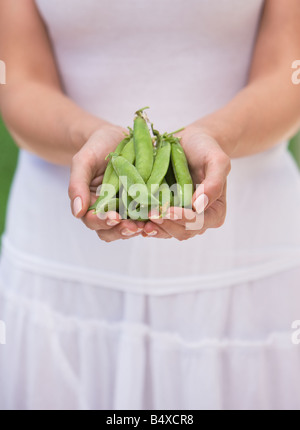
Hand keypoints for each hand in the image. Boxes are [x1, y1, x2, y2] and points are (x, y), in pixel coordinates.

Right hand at [68, 124, 144, 241]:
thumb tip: (77, 212)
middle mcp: (107, 210)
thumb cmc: (96, 148)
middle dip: (121, 231)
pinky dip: (150, 220)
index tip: (113, 217)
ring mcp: (125, 209)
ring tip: (147, 225)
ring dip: (137, 229)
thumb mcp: (83, 161)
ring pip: (128, 228)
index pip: (93, 221)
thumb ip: (77, 185)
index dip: (102, 222)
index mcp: (90, 204)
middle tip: (133, 226)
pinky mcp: (141, 204)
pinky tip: (158, 216)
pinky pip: (145, 218)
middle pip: (110, 231)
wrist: (116, 137)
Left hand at [145, 126, 230, 239]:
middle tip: (150, 214)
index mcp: (215, 212)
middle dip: (166, 225)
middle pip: (182, 232)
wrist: (190, 142)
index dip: (183, 219)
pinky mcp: (166, 214)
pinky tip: (135, 220)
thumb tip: (199, 206)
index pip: (199, 223)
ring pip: (167, 232)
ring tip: (139, 222)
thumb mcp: (217, 160)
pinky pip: (156, 225)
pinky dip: (146, 224)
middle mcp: (199, 220)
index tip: (168, 210)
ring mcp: (181, 219)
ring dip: (154, 228)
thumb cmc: (206, 149)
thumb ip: (214, 183)